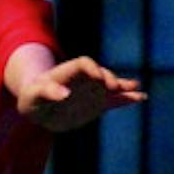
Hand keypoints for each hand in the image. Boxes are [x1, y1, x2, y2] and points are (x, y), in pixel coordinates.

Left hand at [6, 47, 145, 131]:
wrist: (39, 108)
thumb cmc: (32, 99)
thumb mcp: (33, 96)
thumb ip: (47, 93)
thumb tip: (63, 94)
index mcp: (67, 73)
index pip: (82, 64)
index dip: (92, 69)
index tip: (98, 79)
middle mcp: (83, 79)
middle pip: (99, 73)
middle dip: (108, 78)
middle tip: (114, 87)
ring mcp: (92, 90)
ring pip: (110, 86)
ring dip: (123, 86)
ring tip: (136, 86)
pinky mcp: (98, 103)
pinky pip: (115, 100)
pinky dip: (127, 99)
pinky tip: (141, 97)